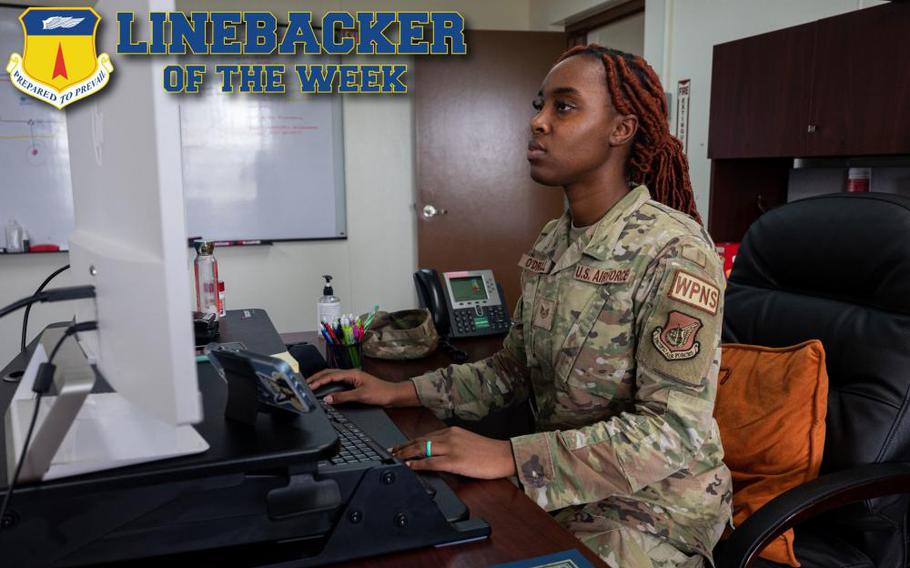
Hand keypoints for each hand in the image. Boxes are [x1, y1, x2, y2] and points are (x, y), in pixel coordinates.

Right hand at [306, 368, 418, 406]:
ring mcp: (353, 379)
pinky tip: (325, 389)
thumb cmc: (381, 393)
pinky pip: (338, 383)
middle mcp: (351, 374)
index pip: (330, 375)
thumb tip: (328, 399)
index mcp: (352, 373)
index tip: (309, 386)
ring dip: (322, 380)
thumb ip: (343, 397)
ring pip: (333, 377)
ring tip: (311, 385)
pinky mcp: (355, 384)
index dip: (318, 381)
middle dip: (317, 378)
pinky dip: (329, 385)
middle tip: (305, 384)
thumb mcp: (360, 396)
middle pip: (330, 373)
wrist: (394, 395)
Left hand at [390, 426, 516, 479]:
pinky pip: (431, 462)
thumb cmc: (487, 451)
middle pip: (419, 441)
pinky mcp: (455, 460)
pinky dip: (418, 464)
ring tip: (395, 459)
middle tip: (390, 452)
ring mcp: (451, 448)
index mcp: (451, 431)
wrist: (503, 455)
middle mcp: (449, 436)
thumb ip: (451, 444)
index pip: (425, 436)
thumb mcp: (466, 441)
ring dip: (406, 455)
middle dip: (403, 448)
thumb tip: (435, 452)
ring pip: (422, 449)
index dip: (409, 442)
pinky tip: (410, 466)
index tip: (398, 446)